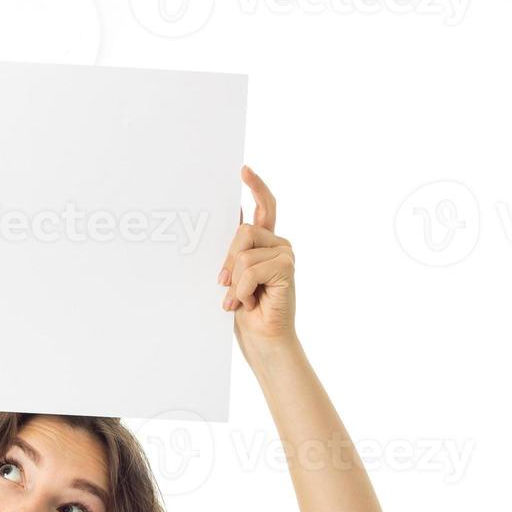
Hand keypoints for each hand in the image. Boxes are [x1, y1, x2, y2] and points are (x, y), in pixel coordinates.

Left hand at [218, 167, 295, 346]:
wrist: (263, 341)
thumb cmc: (246, 313)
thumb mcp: (232, 277)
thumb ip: (232, 252)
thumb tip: (227, 224)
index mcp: (264, 244)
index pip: (265, 207)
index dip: (256, 187)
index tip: (243, 170)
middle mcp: (278, 245)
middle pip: (242, 231)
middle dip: (226, 261)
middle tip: (223, 286)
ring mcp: (285, 255)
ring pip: (243, 252)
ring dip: (234, 282)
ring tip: (238, 300)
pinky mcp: (287, 268)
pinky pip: (251, 269)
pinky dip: (243, 289)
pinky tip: (249, 303)